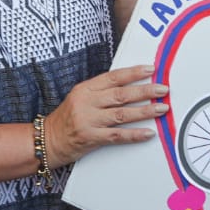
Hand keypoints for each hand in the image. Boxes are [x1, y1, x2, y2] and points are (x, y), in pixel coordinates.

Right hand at [46, 64, 168, 165]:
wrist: (47, 140)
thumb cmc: (67, 118)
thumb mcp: (79, 98)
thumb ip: (101, 91)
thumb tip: (130, 85)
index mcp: (85, 89)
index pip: (113, 77)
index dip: (133, 73)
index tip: (150, 69)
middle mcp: (87, 103)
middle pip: (121, 95)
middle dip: (145, 91)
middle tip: (163, 89)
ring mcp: (88, 121)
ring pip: (122, 114)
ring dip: (145, 111)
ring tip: (161, 109)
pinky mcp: (91, 138)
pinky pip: (117, 135)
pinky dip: (134, 134)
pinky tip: (148, 133)